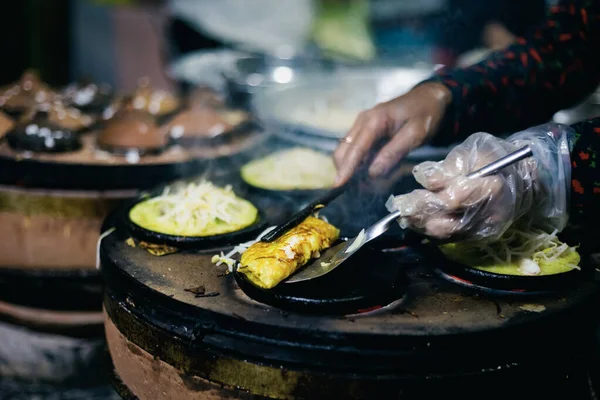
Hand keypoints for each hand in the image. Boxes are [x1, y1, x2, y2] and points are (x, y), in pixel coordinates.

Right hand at [333, 82, 451, 185]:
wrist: (428, 98)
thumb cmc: (425, 114)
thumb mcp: (416, 133)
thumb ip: (394, 152)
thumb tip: (372, 173)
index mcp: (373, 120)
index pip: (355, 149)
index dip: (346, 168)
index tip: (338, 186)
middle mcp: (361, 122)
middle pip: (342, 152)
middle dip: (348, 172)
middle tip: (364, 190)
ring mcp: (361, 127)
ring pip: (346, 154)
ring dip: (354, 171)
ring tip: (374, 183)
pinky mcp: (364, 133)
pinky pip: (356, 152)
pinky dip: (361, 165)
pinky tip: (375, 172)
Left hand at [386, 124, 572, 241]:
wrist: (521, 177)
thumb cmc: (495, 158)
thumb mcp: (473, 151)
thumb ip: (449, 166)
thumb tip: (425, 180)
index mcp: (494, 187)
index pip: (457, 198)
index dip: (430, 198)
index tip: (410, 194)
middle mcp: (491, 214)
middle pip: (448, 221)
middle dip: (420, 214)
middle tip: (399, 207)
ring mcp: (485, 229)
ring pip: (446, 234)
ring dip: (420, 225)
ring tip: (403, 214)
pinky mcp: (479, 237)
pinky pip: (450, 239)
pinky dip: (430, 231)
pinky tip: (416, 221)